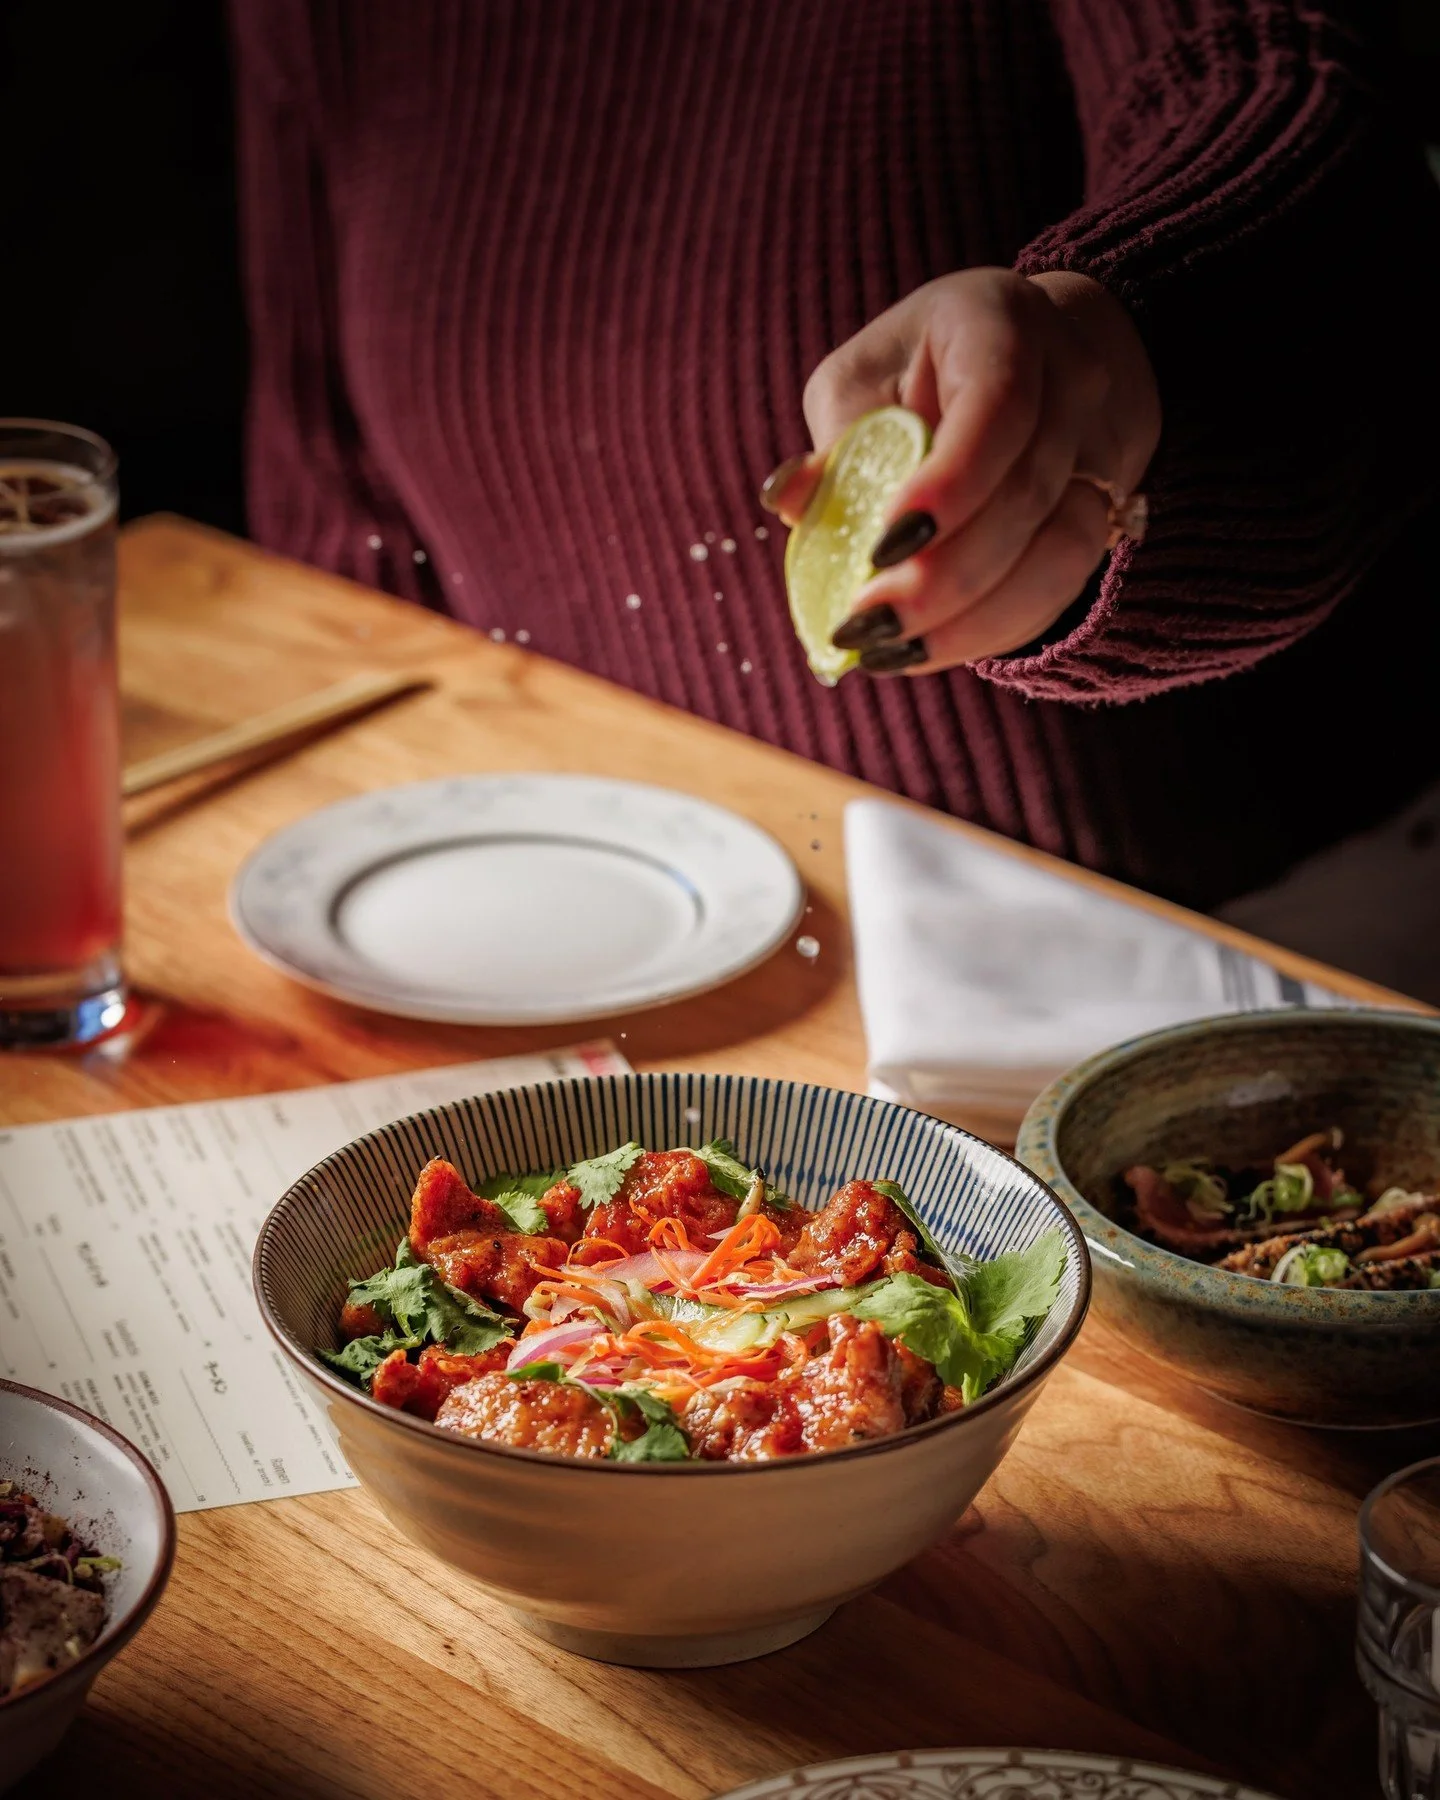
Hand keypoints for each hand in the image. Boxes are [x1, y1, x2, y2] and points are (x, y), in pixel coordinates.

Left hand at [762, 269, 1160, 672]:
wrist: (1029, 371)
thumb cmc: (921, 372)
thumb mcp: (862, 381)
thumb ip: (836, 443)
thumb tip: (789, 502)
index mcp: (1001, 325)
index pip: (999, 407)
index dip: (950, 484)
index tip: (883, 548)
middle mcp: (1069, 383)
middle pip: (1026, 494)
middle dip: (943, 576)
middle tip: (868, 623)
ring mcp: (1096, 454)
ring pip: (1057, 555)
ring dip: (969, 619)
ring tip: (889, 652)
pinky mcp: (1100, 519)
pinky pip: (1057, 590)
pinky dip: (988, 630)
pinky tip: (924, 650)